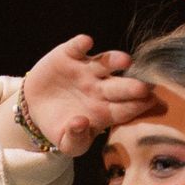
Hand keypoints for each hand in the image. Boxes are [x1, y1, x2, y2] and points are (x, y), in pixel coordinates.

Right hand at [17, 35, 155, 156]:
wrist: (35, 107)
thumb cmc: (59, 126)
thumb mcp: (66, 143)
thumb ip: (76, 138)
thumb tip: (81, 122)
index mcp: (106, 111)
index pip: (126, 109)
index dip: (137, 106)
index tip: (149, 104)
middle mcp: (102, 88)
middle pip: (121, 86)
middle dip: (133, 87)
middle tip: (145, 88)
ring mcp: (87, 70)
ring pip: (105, 62)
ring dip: (115, 60)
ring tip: (125, 61)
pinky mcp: (69, 55)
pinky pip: (77, 47)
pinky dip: (81, 43)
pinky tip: (86, 42)